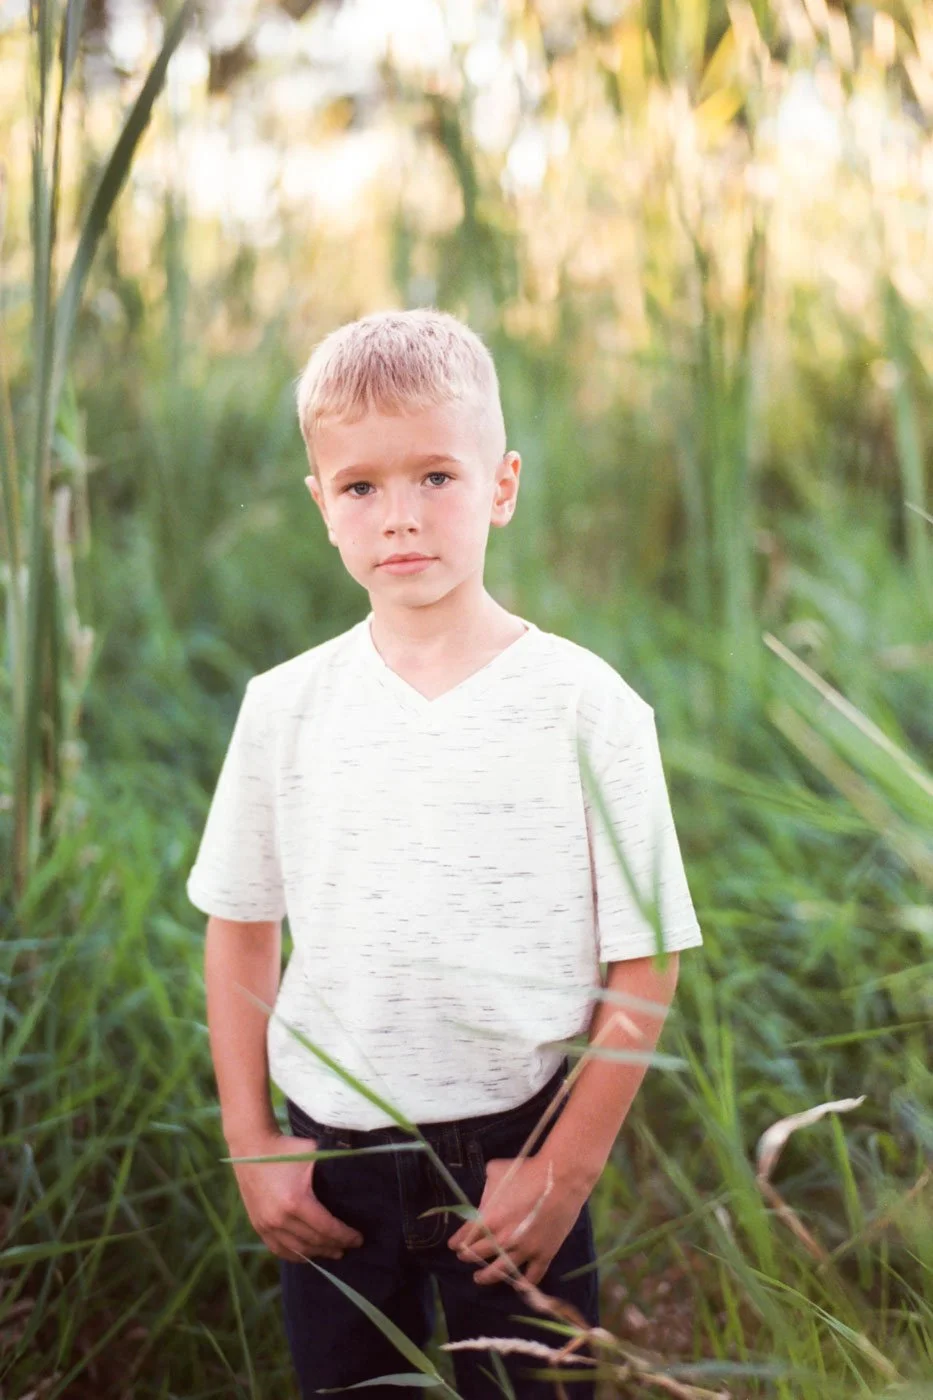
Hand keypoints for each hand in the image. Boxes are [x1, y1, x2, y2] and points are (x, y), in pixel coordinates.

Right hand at [229, 1128, 364, 1262]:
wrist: (252, 1148)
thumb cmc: (287, 1149)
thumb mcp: (313, 1153)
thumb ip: (335, 1164)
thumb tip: (362, 1169)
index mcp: (296, 1202)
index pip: (326, 1228)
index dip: (345, 1236)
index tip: (359, 1239)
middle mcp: (280, 1218)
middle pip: (314, 1242)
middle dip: (334, 1246)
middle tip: (349, 1246)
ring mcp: (266, 1225)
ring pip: (297, 1249)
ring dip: (317, 1254)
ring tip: (333, 1252)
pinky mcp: (258, 1225)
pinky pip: (279, 1249)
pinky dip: (295, 1255)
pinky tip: (307, 1255)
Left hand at [447, 1154, 587, 1286]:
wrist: (560, 1178)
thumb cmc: (527, 1171)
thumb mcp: (497, 1171)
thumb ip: (487, 1188)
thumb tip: (486, 1195)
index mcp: (489, 1219)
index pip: (465, 1237)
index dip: (457, 1242)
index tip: (453, 1245)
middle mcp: (503, 1240)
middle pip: (479, 1255)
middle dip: (468, 1257)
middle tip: (464, 1257)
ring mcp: (524, 1250)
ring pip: (501, 1272)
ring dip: (487, 1277)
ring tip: (479, 1278)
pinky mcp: (544, 1254)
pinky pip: (532, 1276)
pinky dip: (524, 1283)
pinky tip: (518, 1284)